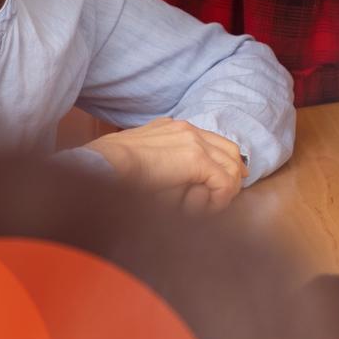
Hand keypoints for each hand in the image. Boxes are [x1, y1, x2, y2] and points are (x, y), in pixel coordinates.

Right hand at [85, 118, 246, 212]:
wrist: (104, 163)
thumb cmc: (114, 170)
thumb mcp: (144, 164)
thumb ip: (166, 169)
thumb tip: (187, 188)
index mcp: (174, 128)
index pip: (213, 142)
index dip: (225, 164)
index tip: (223, 184)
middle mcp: (187, 130)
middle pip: (230, 150)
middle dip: (234, 175)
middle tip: (226, 197)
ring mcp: (194, 141)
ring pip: (232, 165)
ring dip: (226, 189)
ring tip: (211, 207)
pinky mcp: (196, 159)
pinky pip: (225, 182)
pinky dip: (219, 199)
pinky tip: (204, 210)